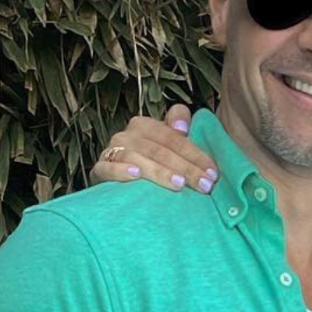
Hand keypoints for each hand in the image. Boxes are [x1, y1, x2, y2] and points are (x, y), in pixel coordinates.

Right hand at [89, 104, 219, 192]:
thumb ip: (179, 132)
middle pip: (160, 150)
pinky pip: (106, 168)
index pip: (174, 138)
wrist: (115, 182)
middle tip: (203, 185)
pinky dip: (120, 171)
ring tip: (178, 184)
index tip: (213, 173)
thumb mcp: (167, 148)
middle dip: (185, 168)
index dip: (196, 155)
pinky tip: (135, 176)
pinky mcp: (98, 169)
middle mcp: (127, 135)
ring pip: (137, 158)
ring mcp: (111, 151)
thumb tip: (183, 127)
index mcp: (145, 125)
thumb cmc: (149, 164)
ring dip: (159, 171)